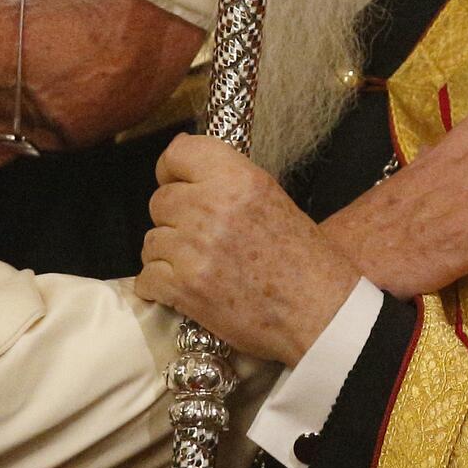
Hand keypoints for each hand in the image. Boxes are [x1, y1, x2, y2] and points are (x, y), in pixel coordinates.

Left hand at [138, 136, 355, 364]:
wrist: (321, 314)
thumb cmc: (303, 259)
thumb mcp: (270, 197)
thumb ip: (225, 177)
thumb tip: (181, 156)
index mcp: (237, 179)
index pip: (179, 153)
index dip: (172, 169)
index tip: (177, 182)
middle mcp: (211, 207)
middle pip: (160, 200)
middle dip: (174, 218)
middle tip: (200, 236)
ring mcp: (194, 248)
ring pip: (152, 240)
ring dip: (168, 253)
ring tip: (199, 266)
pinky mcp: (183, 287)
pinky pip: (147, 277)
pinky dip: (160, 286)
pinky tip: (183, 288)